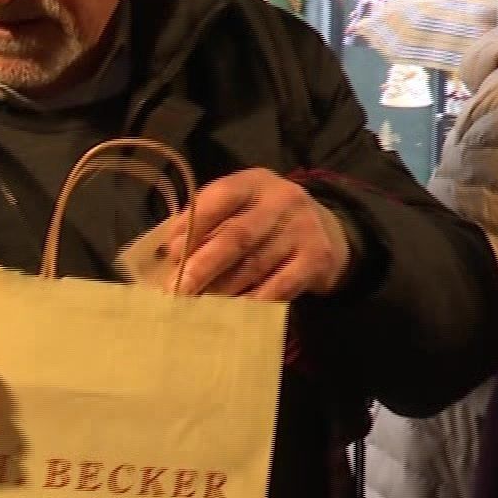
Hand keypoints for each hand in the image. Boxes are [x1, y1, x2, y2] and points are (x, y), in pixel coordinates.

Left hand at [161, 169, 351, 299]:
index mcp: (254, 183)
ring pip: (255, 266)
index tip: (170, 254)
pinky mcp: (317, 259)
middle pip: (237, 236)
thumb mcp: (241, 207)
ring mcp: (303, 230)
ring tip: (197, 309)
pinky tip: (233, 314)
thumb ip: (207, 222)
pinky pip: (279, 287)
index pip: (220, 197)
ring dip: (222, 290)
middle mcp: (282, 201)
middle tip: (177, 292)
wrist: (330, 231)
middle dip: (203, 266)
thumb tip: (167, 253)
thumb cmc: (267, 222)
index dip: (193, 225)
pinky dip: (252, 302)